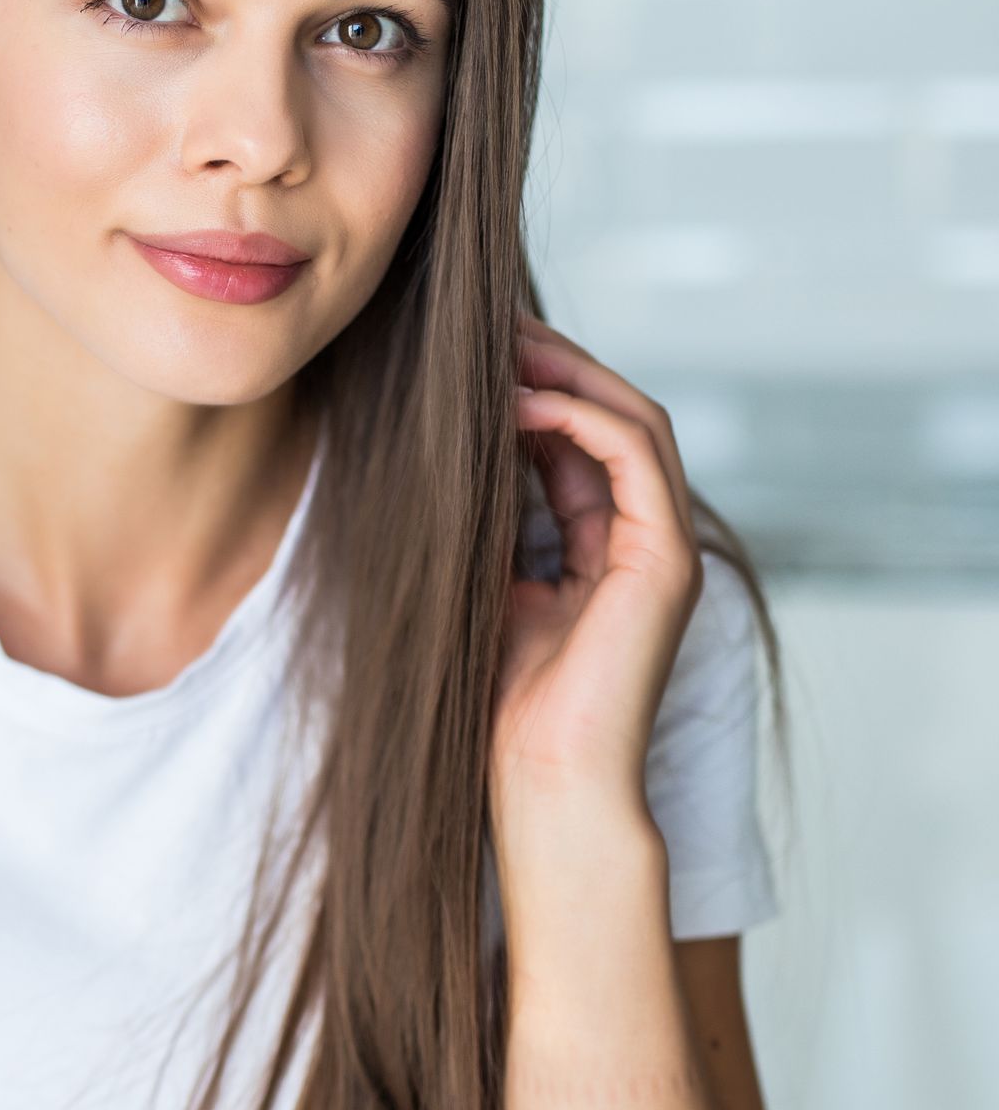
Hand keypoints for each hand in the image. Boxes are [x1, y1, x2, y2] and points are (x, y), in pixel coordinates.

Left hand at [493, 317, 703, 820]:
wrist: (544, 786)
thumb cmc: (500, 709)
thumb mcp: (481, 587)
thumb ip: (484, 522)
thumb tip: (441, 454)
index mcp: (605, 551)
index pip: (581, 442)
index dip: (534, 389)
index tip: (475, 354)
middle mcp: (645, 542)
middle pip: (616, 416)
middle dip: (556, 363)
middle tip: (492, 324)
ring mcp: (665, 549)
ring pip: (636, 421)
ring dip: (571, 373)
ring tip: (507, 344)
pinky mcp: (668, 560)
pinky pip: (635, 454)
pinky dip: (582, 415)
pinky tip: (521, 400)